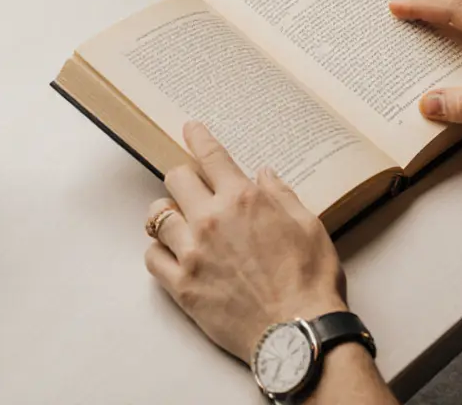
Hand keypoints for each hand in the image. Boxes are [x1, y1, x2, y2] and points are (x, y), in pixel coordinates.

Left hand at [144, 122, 347, 362]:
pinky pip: (152, 258)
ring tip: (178, 221)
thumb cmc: (310, 281)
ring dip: (167, 213)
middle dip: (184, 177)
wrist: (298, 332)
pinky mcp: (182, 286)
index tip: (190, 129)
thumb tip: (263, 175)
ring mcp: (192, 253)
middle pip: (176, 179)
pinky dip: (159, 251)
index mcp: (243, 199)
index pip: (211, 156)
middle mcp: (211, 220)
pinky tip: (171, 254)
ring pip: (157, 216)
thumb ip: (281, 195)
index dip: (198, 137)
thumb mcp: (309, 225)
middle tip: (191, 186)